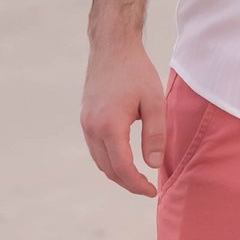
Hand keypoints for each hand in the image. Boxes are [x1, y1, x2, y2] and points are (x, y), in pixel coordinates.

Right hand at [81, 34, 166, 195]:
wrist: (112, 47)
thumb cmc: (136, 72)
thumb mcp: (154, 101)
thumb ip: (155, 134)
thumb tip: (152, 164)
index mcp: (110, 126)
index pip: (123, 167)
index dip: (137, 184)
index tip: (152, 192)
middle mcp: (92, 127)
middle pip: (108, 169)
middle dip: (128, 183)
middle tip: (147, 188)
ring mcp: (85, 123)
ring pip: (99, 161)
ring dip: (117, 173)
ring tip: (138, 177)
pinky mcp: (85, 118)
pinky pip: (95, 148)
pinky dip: (109, 160)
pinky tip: (124, 159)